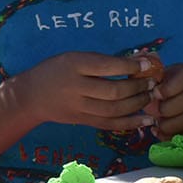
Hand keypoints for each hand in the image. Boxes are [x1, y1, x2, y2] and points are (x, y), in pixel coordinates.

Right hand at [11, 51, 163, 130]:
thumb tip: (139, 60)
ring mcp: (78, 108)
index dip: (130, 65)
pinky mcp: (82, 122)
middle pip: (113, 91)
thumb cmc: (56, 70)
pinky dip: (130, 123)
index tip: (147, 63)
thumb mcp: (74, 57)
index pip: (107, 66)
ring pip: (113, 110)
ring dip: (137, 104)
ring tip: (150, 96)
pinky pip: (109, 124)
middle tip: (152, 82)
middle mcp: (76, 87)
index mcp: (74, 65)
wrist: (31, 96)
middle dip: (137, 87)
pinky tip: (146, 120)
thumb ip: (102, 61)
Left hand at [137, 63, 182, 137]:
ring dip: (169, 123)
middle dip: (168, 107)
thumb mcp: (148, 78)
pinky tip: (158, 131)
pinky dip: (170, 135)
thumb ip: (143, 71)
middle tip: (155, 111)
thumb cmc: (155, 89)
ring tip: (156, 122)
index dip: (170, 86)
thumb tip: (142, 63)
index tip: (155, 93)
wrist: (163, 105)